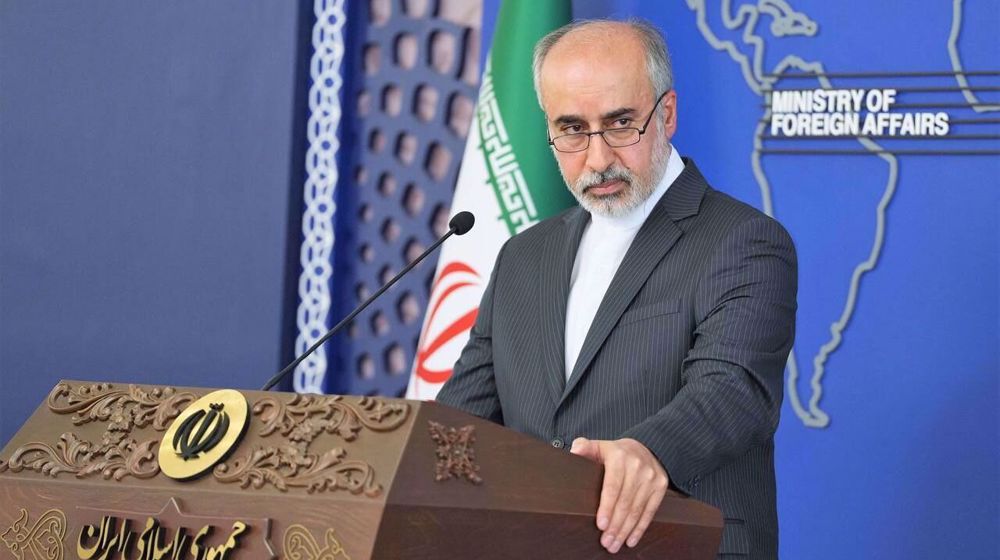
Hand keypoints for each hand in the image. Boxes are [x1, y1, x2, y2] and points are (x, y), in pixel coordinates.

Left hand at [570, 437, 668, 553]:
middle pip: (625, 502)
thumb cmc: (616, 453)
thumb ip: (585, 447)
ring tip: (614, 544)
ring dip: (625, 530)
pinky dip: (640, 528)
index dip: (607, 507)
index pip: (612, 486)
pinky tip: (631, 539)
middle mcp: (637, 466)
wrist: (645, 448)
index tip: (601, 525)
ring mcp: (651, 477)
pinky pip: (650, 511)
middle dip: (615, 525)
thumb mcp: (600, 446)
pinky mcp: (660, 486)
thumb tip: (574, 450)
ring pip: (637, 509)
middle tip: (606, 542)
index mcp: (619, 457)